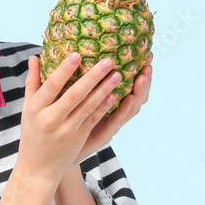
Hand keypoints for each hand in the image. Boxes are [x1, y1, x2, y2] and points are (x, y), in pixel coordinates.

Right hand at [19, 52, 124, 184]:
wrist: (38, 167)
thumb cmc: (32, 133)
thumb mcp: (28, 109)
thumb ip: (32, 83)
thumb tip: (34, 57)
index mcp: (36, 108)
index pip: (52, 85)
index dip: (64, 70)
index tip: (77, 54)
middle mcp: (51, 118)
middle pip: (74, 94)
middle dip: (92, 76)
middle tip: (108, 60)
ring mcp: (66, 129)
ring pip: (88, 106)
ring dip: (104, 90)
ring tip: (118, 75)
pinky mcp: (78, 137)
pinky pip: (93, 119)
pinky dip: (104, 107)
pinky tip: (115, 95)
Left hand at [70, 53, 151, 167]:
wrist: (55, 153)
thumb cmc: (62, 122)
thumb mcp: (69, 97)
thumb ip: (72, 77)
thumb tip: (62, 52)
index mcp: (107, 101)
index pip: (129, 83)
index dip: (138, 69)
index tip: (146, 53)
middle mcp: (113, 112)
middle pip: (136, 94)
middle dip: (144, 78)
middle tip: (149, 63)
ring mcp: (111, 124)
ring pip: (131, 107)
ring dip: (139, 91)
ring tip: (143, 77)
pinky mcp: (104, 134)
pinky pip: (116, 120)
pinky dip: (124, 109)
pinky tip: (129, 98)